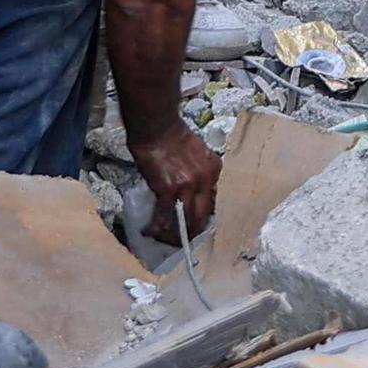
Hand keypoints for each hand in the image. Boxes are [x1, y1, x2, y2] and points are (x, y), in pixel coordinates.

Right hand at [136, 129, 222, 243]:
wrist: (158, 126)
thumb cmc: (174, 135)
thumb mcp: (198, 151)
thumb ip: (201, 170)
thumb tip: (196, 189)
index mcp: (214, 169)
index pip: (215, 200)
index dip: (204, 213)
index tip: (197, 221)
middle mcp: (205, 179)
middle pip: (203, 214)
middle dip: (194, 230)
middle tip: (185, 239)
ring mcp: (187, 186)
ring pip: (186, 219)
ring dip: (177, 234)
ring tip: (168, 240)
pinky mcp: (168, 189)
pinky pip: (164, 214)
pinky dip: (158, 225)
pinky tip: (151, 231)